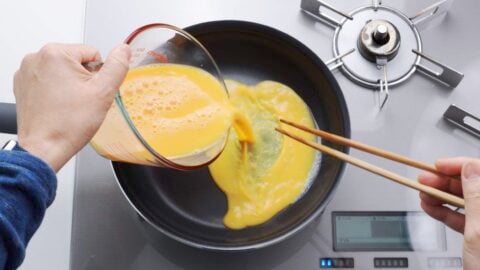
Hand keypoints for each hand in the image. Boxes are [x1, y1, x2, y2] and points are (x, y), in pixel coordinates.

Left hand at [14, 43, 130, 170]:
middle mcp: (37, 58)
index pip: (93, 53)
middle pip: (76, 61)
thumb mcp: (103, 92)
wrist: (44, 148)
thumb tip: (124, 50)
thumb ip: (117, 66)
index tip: (90, 93)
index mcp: (55, 54)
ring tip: (68, 105)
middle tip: (80, 101)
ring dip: (70, 85)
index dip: (99, 75)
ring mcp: (27, 72)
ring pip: (63, 71)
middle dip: (83, 79)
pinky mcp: (23, 85)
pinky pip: (49, 81)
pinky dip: (55, 92)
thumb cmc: (68, 124)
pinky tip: (58, 107)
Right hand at [419, 157, 479, 269]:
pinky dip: (447, 212)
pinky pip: (466, 219)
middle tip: (425, 178)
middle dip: (448, 181)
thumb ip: (477, 196)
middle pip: (477, 187)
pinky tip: (431, 206)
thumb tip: (470, 169)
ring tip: (423, 193)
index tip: (439, 165)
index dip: (462, 166)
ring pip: (469, 203)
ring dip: (444, 196)